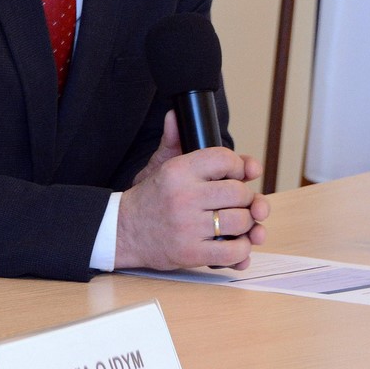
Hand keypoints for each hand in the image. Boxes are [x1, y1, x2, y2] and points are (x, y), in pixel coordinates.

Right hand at [115, 111, 268, 270]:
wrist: (122, 231)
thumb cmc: (148, 199)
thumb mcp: (158, 165)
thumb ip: (173, 140)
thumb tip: (175, 115)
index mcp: (178, 171)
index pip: (224, 159)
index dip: (239, 166)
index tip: (238, 174)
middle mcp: (183, 197)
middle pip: (239, 193)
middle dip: (247, 198)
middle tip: (239, 202)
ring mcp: (188, 227)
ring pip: (241, 222)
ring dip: (247, 224)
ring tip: (238, 223)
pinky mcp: (192, 253)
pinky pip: (234, 251)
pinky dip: (242, 249)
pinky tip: (235, 243)